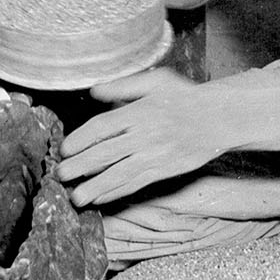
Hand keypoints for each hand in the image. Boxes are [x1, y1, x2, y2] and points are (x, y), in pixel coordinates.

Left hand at [56, 69, 228, 204]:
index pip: (102, 127)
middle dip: (80, 166)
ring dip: (95, 187)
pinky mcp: (164, 170)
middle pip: (106, 153)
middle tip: (61, 175)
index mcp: (139, 111)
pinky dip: (117, 192)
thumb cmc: (185, 96)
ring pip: (119, 173)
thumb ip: (123, 87)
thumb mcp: (156, 81)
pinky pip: (136, 183)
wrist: (219, 118)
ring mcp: (154, 155)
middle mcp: (144, 134)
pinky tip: (101, 198)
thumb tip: (94, 91)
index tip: (65, 149)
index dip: (80, 139)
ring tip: (77, 197)